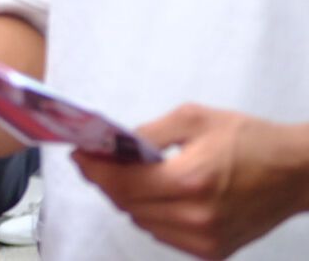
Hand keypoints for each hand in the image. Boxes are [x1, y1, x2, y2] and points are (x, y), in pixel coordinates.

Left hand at [74, 106, 308, 258]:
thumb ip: (147, 134)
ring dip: (128, 200)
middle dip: (107, 182)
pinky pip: (165, 235)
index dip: (94, 170)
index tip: (79, 155)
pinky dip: (152, 216)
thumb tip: (110, 144)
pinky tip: (156, 195)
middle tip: (97, 161)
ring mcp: (206, 240)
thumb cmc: (249, 139)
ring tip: (126, 176)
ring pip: (143, 222)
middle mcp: (196, 217)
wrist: (297, 173)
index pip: (123, 184)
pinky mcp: (214, 251)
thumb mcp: (194, 119)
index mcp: (190, 181)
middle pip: (128, 205)